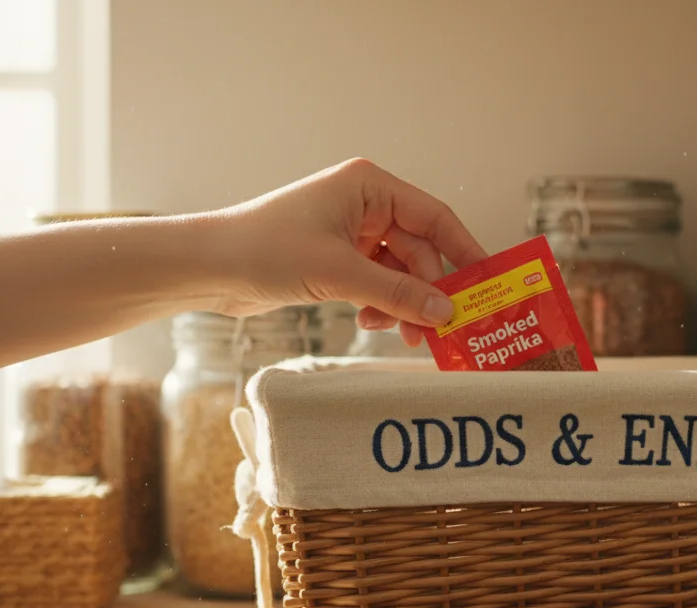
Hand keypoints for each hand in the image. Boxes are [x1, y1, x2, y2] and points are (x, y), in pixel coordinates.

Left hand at [214, 158, 486, 344]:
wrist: (208, 268)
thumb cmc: (265, 250)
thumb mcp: (340, 275)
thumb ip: (399, 294)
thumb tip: (447, 312)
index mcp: (369, 186)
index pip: (435, 217)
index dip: (465, 251)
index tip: (488, 283)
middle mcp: (364, 204)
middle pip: (420, 251)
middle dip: (427, 292)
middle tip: (442, 329)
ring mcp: (350, 232)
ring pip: (400, 272)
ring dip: (402, 304)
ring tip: (399, 332)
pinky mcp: (337, 259)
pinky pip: (378, 283)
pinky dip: (381, 305)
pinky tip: (369, 323)